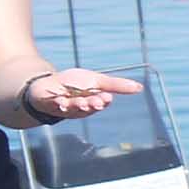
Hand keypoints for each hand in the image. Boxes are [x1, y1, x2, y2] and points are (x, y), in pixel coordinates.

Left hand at [29, 68, 143, 120]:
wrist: (47, 86)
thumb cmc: (73, 84)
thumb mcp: (97, 80)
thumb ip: (117, 85)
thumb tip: (140, 87)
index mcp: (93, 100)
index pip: (101, 102)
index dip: (103, 100)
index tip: (106, 97)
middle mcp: (81, 106)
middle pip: (88, 107)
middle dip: (92, 104)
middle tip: (95, 101)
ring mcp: (66, 106)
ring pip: (74, 107)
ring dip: (78, 104)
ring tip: (81, 101)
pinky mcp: (51, 104)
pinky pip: (56, 105)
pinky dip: (60, 103)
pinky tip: (61, 101)